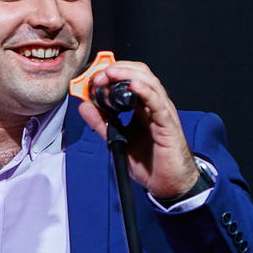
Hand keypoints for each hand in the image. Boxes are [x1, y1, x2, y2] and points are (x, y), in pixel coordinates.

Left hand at [75, 59, 200, 199]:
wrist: (168, 182)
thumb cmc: (148, 161)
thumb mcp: (117, 139)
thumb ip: (101, 122)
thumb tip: (84, 105)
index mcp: (142, 106)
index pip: (129, 78)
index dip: (111, 73)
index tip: (91, 77)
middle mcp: (154, 105)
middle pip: (140, 74)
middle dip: (118, 69)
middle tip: (97, 75)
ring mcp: (163, 113)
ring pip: (150, 83)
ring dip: (128, 75)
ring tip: (110, 74)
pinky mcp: (168, 125)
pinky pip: (158, 104)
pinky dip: (146, 92)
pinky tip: (134, 87)